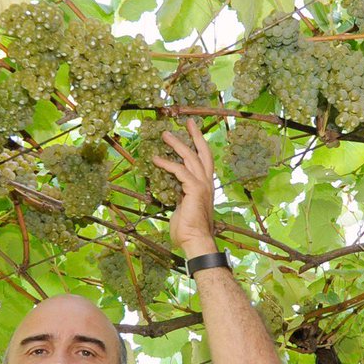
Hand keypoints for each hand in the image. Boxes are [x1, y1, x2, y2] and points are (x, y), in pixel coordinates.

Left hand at [151, 119, 217, 257]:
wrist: (196, 241)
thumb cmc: (188, 230)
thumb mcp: (181, 208)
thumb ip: (178, 196)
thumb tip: (170, 192)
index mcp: (205, 187)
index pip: (204, 161)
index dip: (198, 145)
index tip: (193, 132)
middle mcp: (207, 183)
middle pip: (203, 153)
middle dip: (195, 136)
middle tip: (188, 121)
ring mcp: (202, 186)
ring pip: (191, 158)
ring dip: (177, 144)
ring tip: (165, 135)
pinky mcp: (195, 190)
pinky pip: (180, 171)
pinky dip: (167, 164)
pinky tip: (156, 160)